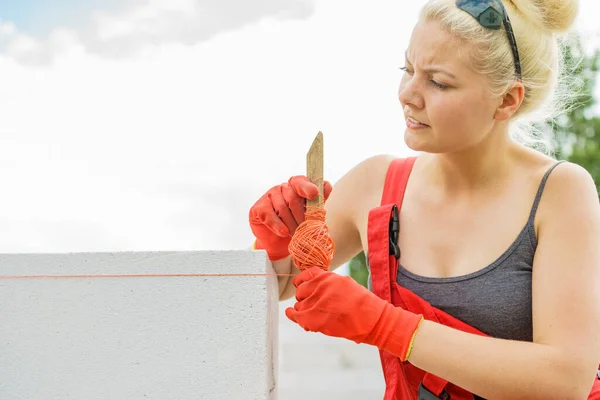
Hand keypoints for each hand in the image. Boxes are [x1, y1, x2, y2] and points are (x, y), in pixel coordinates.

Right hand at [249, 176, 331, 259]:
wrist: (278, 242)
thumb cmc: (296, 224)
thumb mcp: (310, 213)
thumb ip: (318, 200)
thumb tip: (327, 187)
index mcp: (296, 186)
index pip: (301, 182)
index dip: (307, 187)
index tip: (314, 194)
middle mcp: (282, 188)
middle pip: (293, 198)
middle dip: (301, 216)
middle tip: (306, 230)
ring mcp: (269, 196)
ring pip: (282, 208)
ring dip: (291, 224)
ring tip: (296, 235)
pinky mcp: (258, 208)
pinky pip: (268, 215)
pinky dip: (277, 225)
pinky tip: (283, 232)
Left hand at [285, 267, 422, 360]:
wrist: (374, 320)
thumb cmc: (363, 305)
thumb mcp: (346, 285)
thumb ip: (329, 285)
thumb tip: (313, 289)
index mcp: (329, 277)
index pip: (306, 274)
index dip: (301, 282)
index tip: (300, 286)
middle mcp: (321, 286)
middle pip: (300, 291)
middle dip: (303, 299)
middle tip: (311, 307)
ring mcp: (317, 301)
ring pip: (299, 306)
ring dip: (302, 312)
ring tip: (313, 318)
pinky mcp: (315, 318)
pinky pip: (296, 316)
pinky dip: (293, 316)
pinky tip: (291, 315)